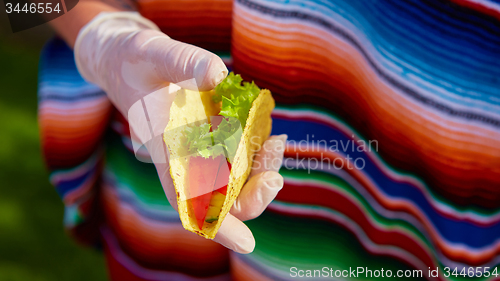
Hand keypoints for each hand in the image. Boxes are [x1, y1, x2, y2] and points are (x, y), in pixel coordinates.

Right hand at [74, 12, 285, 253]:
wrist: (127, 60)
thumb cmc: (134, 60)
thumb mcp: (152, 52)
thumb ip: (182, 62)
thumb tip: (219, 75)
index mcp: (165, 150)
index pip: (187, 200)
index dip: (215, 224)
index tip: (246, 243)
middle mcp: (183, 158)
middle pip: (221, 197)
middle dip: (254, 194)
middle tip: (274, 169)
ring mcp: (198, 148)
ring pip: (234, 178)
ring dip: (261, 171)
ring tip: (277, 142)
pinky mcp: (209, 134)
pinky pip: (238, 153)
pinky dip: (257, 150)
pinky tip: (270, 132)